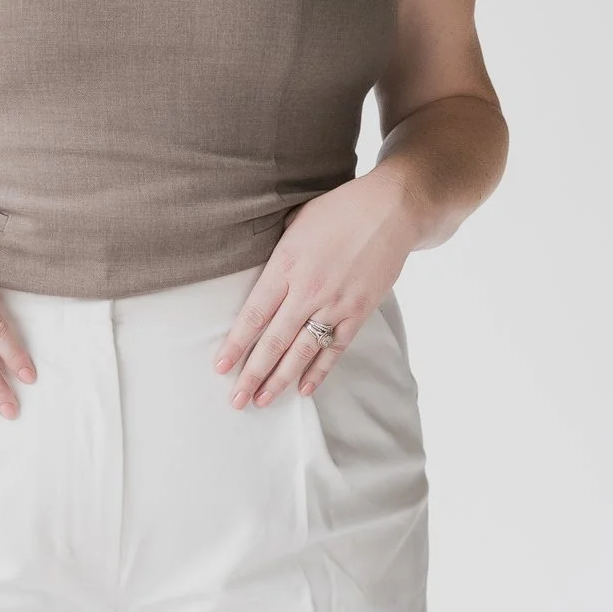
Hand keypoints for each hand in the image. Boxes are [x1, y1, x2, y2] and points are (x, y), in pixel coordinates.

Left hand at [215, 172, 415, 406]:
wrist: (392, 210)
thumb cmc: (339, 210)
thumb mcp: (296, 222)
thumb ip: (277, 253)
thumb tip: (258, 271)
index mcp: (286, 265)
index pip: (254, 314)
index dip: (236, 344)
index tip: (220, 367)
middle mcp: (308, 290)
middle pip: (274, 341)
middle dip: (252, 374)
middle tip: (236, 400)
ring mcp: (335, 304)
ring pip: (302, 352)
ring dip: (280, 380)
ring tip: (262, 401)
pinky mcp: (359, 312)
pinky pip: (334, 349)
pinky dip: (318, 371)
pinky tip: (303, 390)